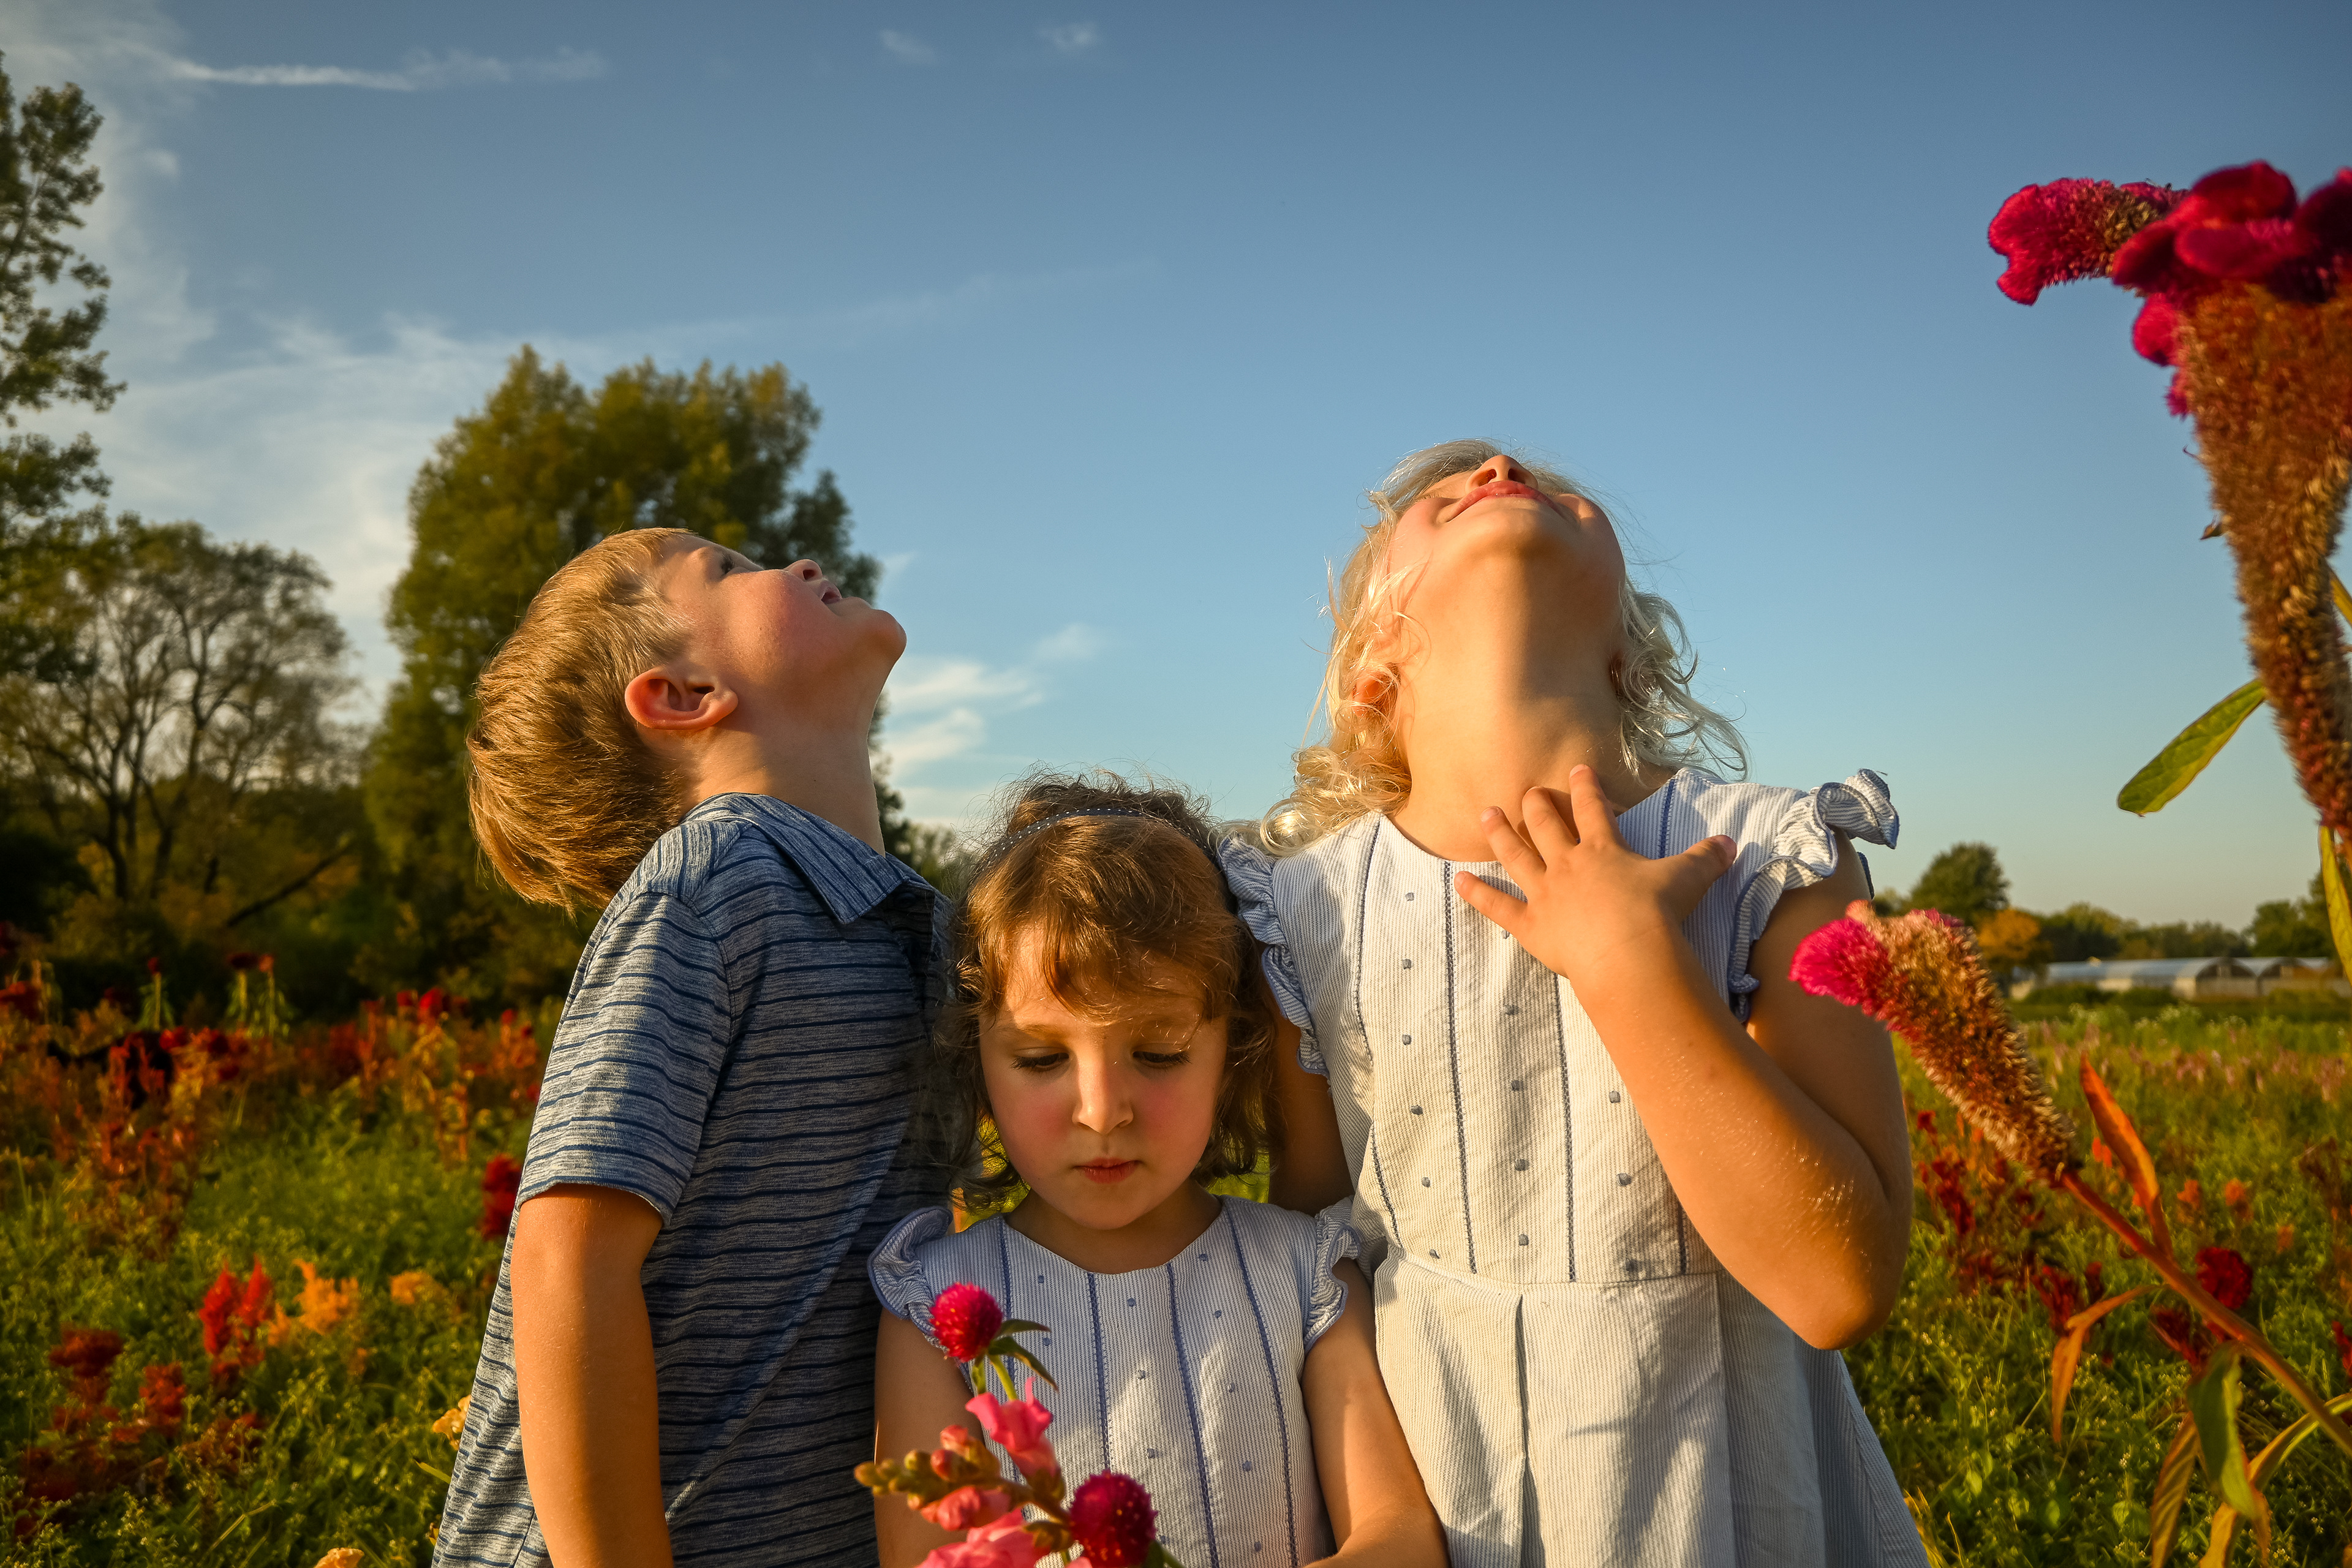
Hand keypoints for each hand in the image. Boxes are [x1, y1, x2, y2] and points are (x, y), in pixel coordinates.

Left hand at [1450, 767, 1733, 988]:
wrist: (1629, 953)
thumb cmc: (1659, 914)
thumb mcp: (1689, 879)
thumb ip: (1708, 858)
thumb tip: (1732, 842)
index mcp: (1604, 849)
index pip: (1593, 809)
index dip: (1585, 787)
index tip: (1577, 770)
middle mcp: (1569, 864)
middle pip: (1546, 825)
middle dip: (1536, 804)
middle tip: (1527, 790)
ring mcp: (1545, 893)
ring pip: (1516, 855)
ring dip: (1500, 834)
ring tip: (1485, 814)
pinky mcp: (1531, 926)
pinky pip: (1498, 906)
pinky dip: (1477, 894)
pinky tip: (1457, 881)